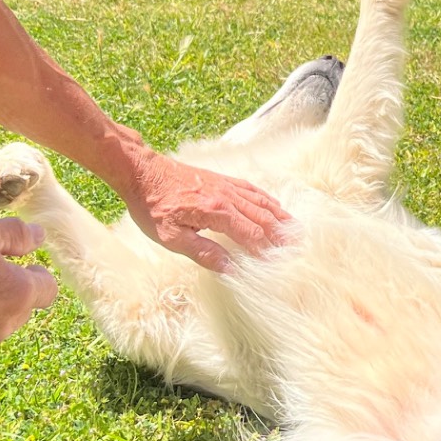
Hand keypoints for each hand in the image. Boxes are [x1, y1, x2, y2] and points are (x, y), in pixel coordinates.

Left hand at [122, 150, 292, 271]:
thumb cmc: (152, 206)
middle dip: (282, 235)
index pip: (251, 235)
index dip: (267, 251)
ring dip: (280, 218)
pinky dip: (267, 200)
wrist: (141, 171)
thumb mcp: (170, 238)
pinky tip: (275, 207)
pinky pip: (252, 190)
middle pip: (263, 218)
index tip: (279, 265)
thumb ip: (203, 253)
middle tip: (299, 250)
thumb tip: (231, 270)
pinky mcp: (221, 180)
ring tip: (296, 231)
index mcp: (216, 212)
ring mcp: (226, 186)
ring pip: (262, 203)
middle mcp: (227, 197)